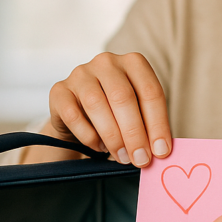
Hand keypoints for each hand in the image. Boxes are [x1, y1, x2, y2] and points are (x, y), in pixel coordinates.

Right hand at [45, 52, 170, 166]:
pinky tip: (99, 147)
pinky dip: (89, 136)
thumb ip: (150, 127)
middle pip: (123, 97)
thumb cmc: (117, 112)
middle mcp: (107, 62)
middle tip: (141, 159)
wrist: (80, 112)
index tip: (162, 151)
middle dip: (135, 133)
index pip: (150, 92)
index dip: (158, 124)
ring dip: (113, 137)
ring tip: (123, 158)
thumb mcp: (138, 112)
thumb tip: (161, 150)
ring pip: (97, 105)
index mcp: (134, 62)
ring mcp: (81, 74)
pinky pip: (74, 115)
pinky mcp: (59, 90)